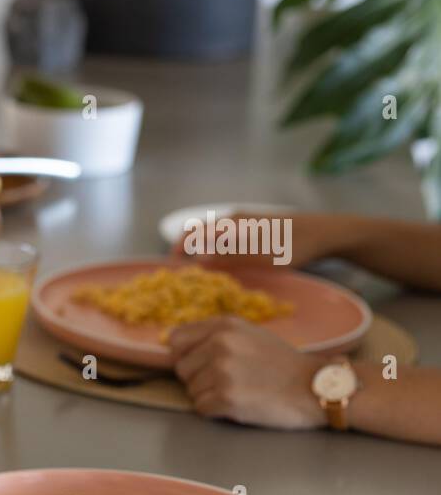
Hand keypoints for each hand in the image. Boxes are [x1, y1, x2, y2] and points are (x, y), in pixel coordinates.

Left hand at [168, 317, 326, 429]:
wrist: (316, 387)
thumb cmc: (283, 363)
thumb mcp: (250, 334)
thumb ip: (215, 335)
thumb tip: (174, 344)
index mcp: (224, 326)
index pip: (176, 340)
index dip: (185, 355)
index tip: (201, 363)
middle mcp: (220, 344)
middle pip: (181, 369)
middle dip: (199, 378)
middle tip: (229, 381)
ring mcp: (222, 371)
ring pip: (191, 390)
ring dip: (210, 396)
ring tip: (239, 391)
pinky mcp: (226, 398)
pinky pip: (201, 408)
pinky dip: (216, 411)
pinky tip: (239, 404)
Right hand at [172, 212, 347, 270]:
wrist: (324, 232)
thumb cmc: (296, 246)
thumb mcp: (265, 257)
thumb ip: (232, 258)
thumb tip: (200, 260)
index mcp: (233, 224)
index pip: (194, 234)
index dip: (179, 250)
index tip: (171, 268)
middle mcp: (233, 219)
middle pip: (199, 233)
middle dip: (187, 251)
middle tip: (183, 275)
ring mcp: (242, 222)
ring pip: (211, 235)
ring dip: (202, 251)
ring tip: (200, 272)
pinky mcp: (250, 227)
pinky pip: (224, 237)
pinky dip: (216, 249)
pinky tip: (222, 262)